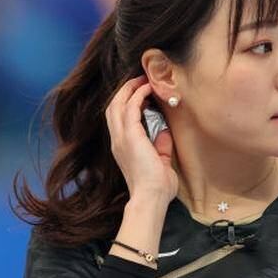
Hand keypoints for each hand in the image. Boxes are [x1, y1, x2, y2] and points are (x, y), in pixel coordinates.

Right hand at [106, 77, 178, 203]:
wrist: (151, 197)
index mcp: (121, 147)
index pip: (117, 118)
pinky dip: (138, 94)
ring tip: (143, 80)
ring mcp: (121, 137)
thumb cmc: (156, 186)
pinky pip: (131, 107)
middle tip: (140, 80)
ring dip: (130, 88)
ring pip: (117, 103)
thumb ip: (161, 145)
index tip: (141, 92)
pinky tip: (148, 88)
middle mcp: (117, 140)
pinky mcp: (130, 135)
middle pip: (113, 106)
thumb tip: (165, 130)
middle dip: (125, 90)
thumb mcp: (160, 161)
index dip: (126, 102)